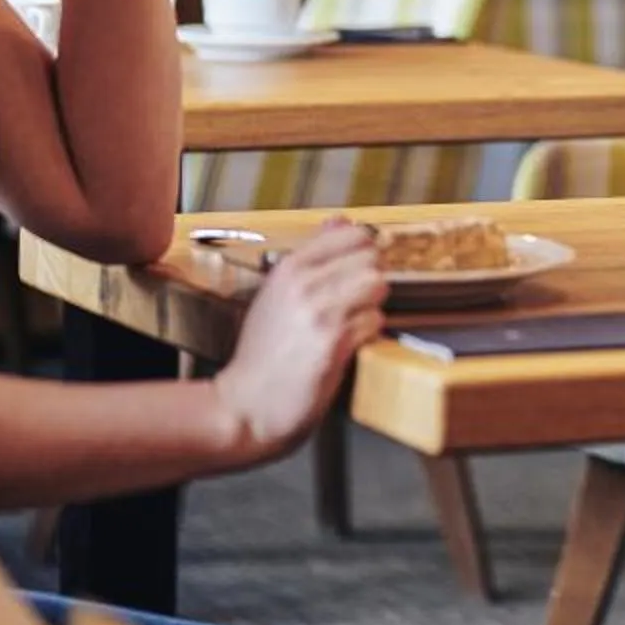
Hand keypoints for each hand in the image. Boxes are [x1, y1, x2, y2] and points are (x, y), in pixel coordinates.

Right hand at [211, 220, 385, 466]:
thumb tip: (343, 221)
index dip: (364, 251)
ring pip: (378, 285)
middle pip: (371, 257)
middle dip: (372, 278)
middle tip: (358, 301)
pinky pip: (375, 321)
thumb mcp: (277, 294)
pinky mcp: (334, 343)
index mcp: (289, 268)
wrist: (246, 404)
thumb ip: (311, 258)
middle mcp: (304, 284)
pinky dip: (370, 332)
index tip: (360, 269)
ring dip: (373, 305)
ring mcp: (320, 312)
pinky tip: (350, 344)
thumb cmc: (263, 353)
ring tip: (354, 321)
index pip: (351, 234)